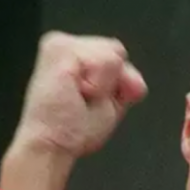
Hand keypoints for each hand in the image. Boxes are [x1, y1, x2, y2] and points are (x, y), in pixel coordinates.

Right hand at [0, 32, 147, 189]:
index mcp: (74, 56)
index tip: (90, 101)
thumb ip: (127, 84)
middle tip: (84, 100)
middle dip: (112, 82)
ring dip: (104, 86)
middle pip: (117, 50)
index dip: (117, 83)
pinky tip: (77, 92)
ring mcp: (60, 43)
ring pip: (114, 55)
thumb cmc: (72, 130)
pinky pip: (106, 61)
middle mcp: (65, 45)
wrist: (52, 145)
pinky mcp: (59, 48)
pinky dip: (99, 85)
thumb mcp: (112, 104)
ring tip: (79, 97)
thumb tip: (136, 82)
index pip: (116, 54)